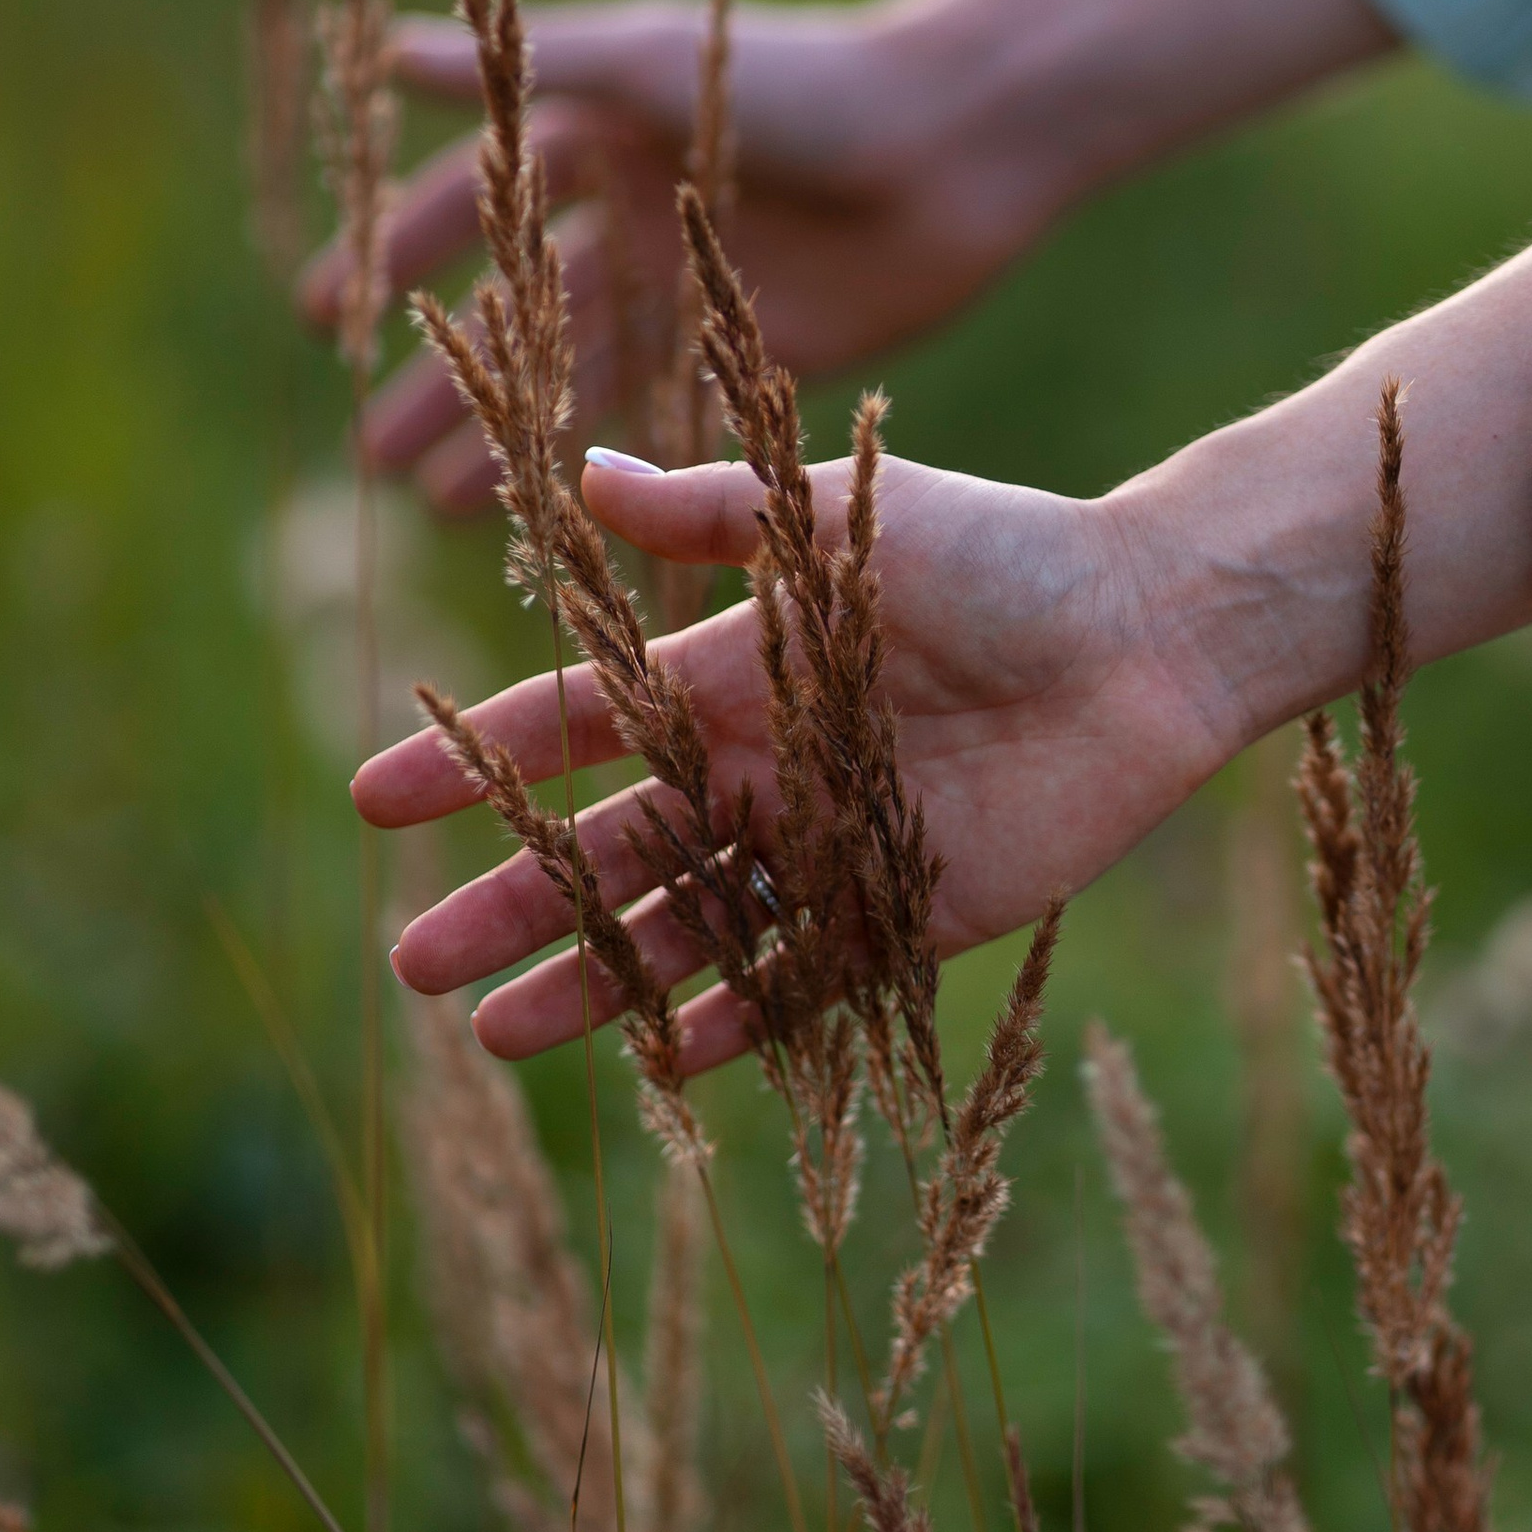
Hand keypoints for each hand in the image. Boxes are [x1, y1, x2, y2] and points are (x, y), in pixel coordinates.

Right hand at [297, 0, 1396, 515]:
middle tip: (362, 454)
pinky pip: (661, 417)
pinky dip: (607, 467)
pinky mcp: (754, 351)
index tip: (322, 313)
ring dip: (507, 440)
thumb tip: (383, 47)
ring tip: (431, 505)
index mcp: (599, 140)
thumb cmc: (804, 81)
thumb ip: (528, 68)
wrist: (954, 140)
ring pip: (576, 379)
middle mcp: (632, 219)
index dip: (399, 255)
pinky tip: (552, 517)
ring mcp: (690, 291)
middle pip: (514, 312)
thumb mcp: (651, 65)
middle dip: (440, 381)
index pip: (472, 206)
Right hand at [358, 451, 1239, 1073]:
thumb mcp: (843, 518)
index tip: (377, 801)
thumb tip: (575, 471)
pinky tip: (664, 1060)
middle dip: (512, 901)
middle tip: (414, 962)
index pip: (578, 723)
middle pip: (611, 846)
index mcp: (735, 672)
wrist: (1154, 631)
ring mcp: (832, 846)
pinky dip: (737, 1023)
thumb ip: (714, 513)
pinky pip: (805, 981)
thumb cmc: (1007, 554)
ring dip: (597, 978)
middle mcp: (768, 766)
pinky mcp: (913, 913)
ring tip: (499, 1034)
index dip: (480, 760)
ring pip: (686, 929)